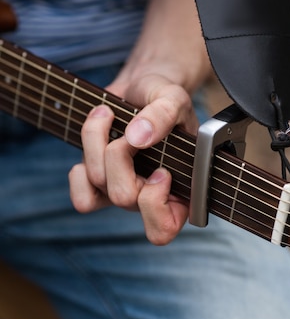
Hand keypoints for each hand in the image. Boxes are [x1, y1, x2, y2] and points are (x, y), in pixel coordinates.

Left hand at [69, 72, 198, 244]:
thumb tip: (137, 136)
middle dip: (120, 155)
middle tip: (132, 128)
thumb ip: (164, 114)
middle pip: (123, 196)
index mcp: (181, 194)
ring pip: (98, 183)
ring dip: (97, 143)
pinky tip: (95, 139)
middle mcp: (150, 200)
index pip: (162, 229)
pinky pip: (81, 195)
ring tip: (108, 115)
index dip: (153, 201)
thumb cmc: (164, 98)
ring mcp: (122, 194)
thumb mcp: (174, 98)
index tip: (162, 170)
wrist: (142, 89)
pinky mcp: (99, 186)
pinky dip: (80, 166)